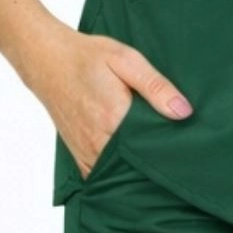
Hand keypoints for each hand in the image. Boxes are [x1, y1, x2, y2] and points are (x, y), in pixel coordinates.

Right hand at [41, 34, 192, 180]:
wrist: (46, 60)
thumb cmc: (86, 56)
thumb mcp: (126, 60)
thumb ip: (155, 86)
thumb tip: (184, 112)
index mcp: (113, 117)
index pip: (154, 145)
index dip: (172, 146)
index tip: (186, 144)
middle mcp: (98, 141)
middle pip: (139, 163)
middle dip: (158, 159)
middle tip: (176, 151)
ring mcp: (87, 151)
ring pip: (121, 173)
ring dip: (138, 168)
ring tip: (156, 157)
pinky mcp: (79, 156)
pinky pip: (103, 175)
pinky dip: (118, 172)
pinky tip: (132, 163)